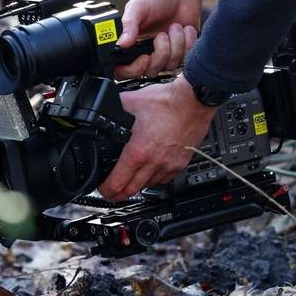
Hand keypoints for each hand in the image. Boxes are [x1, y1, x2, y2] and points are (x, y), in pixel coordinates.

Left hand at [98, 75, 216, 200]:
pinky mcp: (180, 163)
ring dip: (136, 186)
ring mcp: (168, 165)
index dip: (105, 189)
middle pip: (131, 191)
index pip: (117, 183)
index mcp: (138, 151)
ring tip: (128, 182)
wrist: (194, 99)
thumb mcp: (131, 102)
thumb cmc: (166, 100)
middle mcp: (154, 162)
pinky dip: (153, 180)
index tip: (101, 187)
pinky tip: (148, 173)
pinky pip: (164, 180)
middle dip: (117, 195)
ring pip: (147, 186)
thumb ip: (114, 107)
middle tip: (110, 193)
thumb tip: (101, 107)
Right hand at [115, 0, 219, 78]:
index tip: (145, 57)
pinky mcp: (182, 54)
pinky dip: (188, 42)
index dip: (134, 70)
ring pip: (170, 66)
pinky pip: (186, 59)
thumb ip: (128, 25)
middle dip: (161, 52)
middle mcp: (146, 54)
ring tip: (174, 27)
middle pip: (150, 71)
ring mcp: (165, 56)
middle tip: (162, 34)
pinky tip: (185, 29)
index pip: (124, 72)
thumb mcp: (137, 7)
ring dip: (175, 43)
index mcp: (131, 46)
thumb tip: (121, 44)